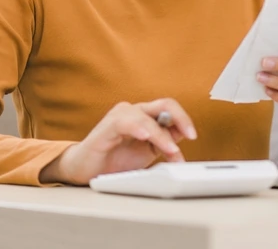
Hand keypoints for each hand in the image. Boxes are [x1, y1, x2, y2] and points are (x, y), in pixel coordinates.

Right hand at [39, 99, 195, 185]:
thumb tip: (183, 142)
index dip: (184, 120)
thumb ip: (164, 145)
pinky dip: (138, 128)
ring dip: (162, 135)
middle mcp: (135, 112)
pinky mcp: (106, 127)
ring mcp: (120, 117)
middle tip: (190, 135)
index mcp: (146, 116)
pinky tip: (145, 136)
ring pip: (148, 117)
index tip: (193, 136)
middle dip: (181, 118)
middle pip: (164, 105)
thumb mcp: (146, 154)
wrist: (84, 171)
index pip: (170, 110)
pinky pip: (124, 122)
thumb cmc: (114, 161)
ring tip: (170, 151)